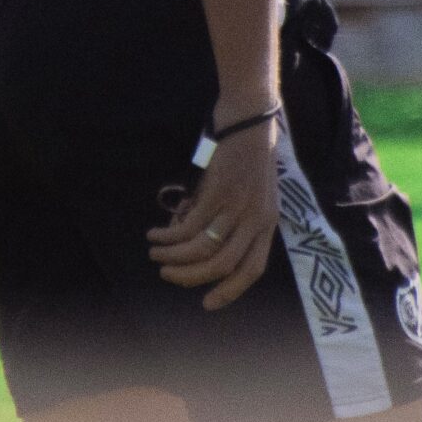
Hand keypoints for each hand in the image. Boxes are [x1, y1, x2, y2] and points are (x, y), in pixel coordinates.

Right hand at [146, 107, 282, 310]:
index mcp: (267, 223)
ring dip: (175, 256)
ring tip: (155, 252)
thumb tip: (190, 236)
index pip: (252, 269)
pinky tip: (155, 232)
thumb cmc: (247, 153)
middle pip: (222, 264)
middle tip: (167, 274)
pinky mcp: (216, 191)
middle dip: (191, 276)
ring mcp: (236, 206)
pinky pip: (189, 224)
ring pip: (203, 248)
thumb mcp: (249, 192)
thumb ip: (229, 218)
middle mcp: (255, 220)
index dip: (230, 291)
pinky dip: (169, 233)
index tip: (207, 304)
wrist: (249, 118)